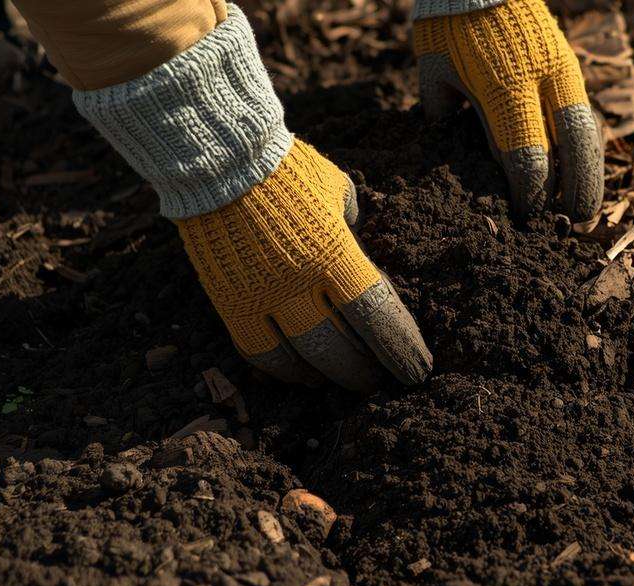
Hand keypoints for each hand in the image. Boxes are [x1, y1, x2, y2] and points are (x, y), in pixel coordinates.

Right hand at [177, 139, 432, 388]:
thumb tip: (361, 259)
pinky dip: (281, 369)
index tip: (416, 370)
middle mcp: (297, 282)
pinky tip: (298, 371)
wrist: (217, 157)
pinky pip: (257, 352)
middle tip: (377, 379)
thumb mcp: (337, 193)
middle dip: (364, 373)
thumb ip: (353, 231)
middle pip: (339, 351)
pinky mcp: (228, 302)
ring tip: (338, 378)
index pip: (376, 317)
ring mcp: (260, 296)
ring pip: (298, 361)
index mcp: (334, 254)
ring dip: (324, 376)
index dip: (399, 350)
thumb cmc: (288, 170)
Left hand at [413, 0, 601, 219]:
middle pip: (573, 150)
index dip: (529, 197)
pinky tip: (582, 170)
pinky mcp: (571, 64)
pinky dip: (586, 148)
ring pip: (588, 133)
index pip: (527, 159)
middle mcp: (543, 81)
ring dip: (590, 175)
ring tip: (585, 208)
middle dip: (573, 193)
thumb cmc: (448, 25)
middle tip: (569, 225)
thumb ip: (445, 116)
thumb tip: (452, 158)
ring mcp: (563, 70)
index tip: (525, 218)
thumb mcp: (434, 72)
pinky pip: (586, 114)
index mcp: (504, 89)